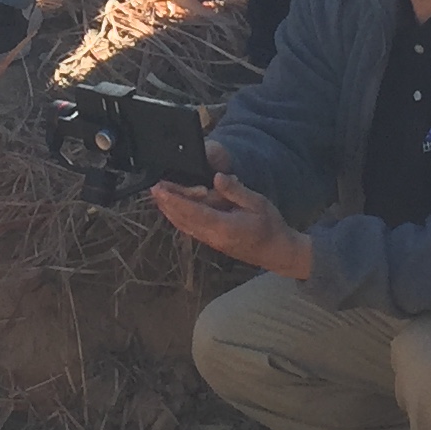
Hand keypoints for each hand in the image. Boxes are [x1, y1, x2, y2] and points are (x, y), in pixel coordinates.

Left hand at [148, 167, 311, 277]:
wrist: (276, 252)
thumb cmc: (270, 226)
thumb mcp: (258, 203)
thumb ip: (236, 191)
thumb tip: (217, 177)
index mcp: (224, 226)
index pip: (194, 212)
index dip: (175, 200)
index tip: (161, 189)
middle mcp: (213, 236)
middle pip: (183, 219)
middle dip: (166, 204)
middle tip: (154, 187)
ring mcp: (211, 241)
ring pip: (184, 226)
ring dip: (170, 211)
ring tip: (159, 196)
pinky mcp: (212, 242)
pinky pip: (190, 229)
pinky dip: (178, 218)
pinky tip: (173, 209)